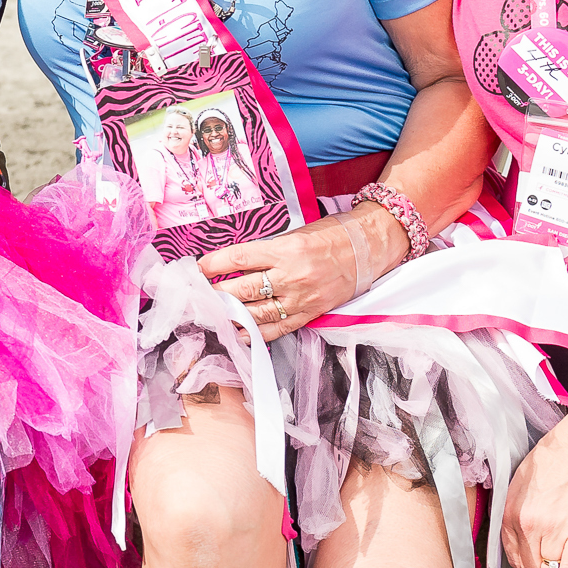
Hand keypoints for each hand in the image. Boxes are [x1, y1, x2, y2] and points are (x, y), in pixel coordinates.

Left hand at [197, 205, 402, 340]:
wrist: (368, 249)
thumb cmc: (330, 236)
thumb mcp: (295, 233)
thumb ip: (266, 250)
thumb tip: (234, 262)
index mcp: (285, 249)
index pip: (239, 258)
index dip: (214, 264)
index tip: (199, 268)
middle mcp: (291, 275)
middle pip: (243, 289)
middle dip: (217, 294)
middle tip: (201, 294)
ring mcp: (301, 298)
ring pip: (256, 313)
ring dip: (230, 315)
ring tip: (213, 313)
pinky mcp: (311, 313)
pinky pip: (278, 328)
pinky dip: (255, 333)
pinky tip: (238, 333)